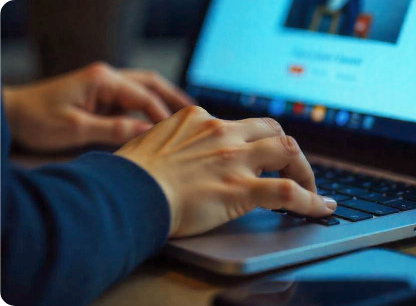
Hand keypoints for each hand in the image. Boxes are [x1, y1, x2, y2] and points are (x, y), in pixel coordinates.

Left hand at [2, 62, 193, 150]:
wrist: (13, 115)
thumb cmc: (37, 119)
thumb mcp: (75, 128)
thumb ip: (114, 129)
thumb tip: (148, 134)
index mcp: (103, 80)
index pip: (144, 96)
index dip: (163, 115)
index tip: (179, 133)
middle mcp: (107, 78)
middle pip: (150, 83)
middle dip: (172, 97)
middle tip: (193, 113)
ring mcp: (104, 87)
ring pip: (142, 90)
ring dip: (161, 102)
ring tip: (182, 118)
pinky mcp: (101, 98)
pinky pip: (130, 102)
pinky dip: (145, 112)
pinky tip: (155, 126)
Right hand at [116, 106, 336, 237]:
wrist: (127, 192)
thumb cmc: (131, 173)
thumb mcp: (152, 141)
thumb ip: (172, 140)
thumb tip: (177, 149)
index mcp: (200, 119)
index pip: (243, 124)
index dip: (258, 140)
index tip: (263, 155)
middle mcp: (222, 133)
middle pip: (273, 130)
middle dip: (287, 149)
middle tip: (292, 168)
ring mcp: (234, 159)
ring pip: (288, 151)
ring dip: (303, 169)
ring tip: (310, 189)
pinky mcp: (240, 188)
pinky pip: (288, 192)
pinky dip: (309, 200)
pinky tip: (321, 208)